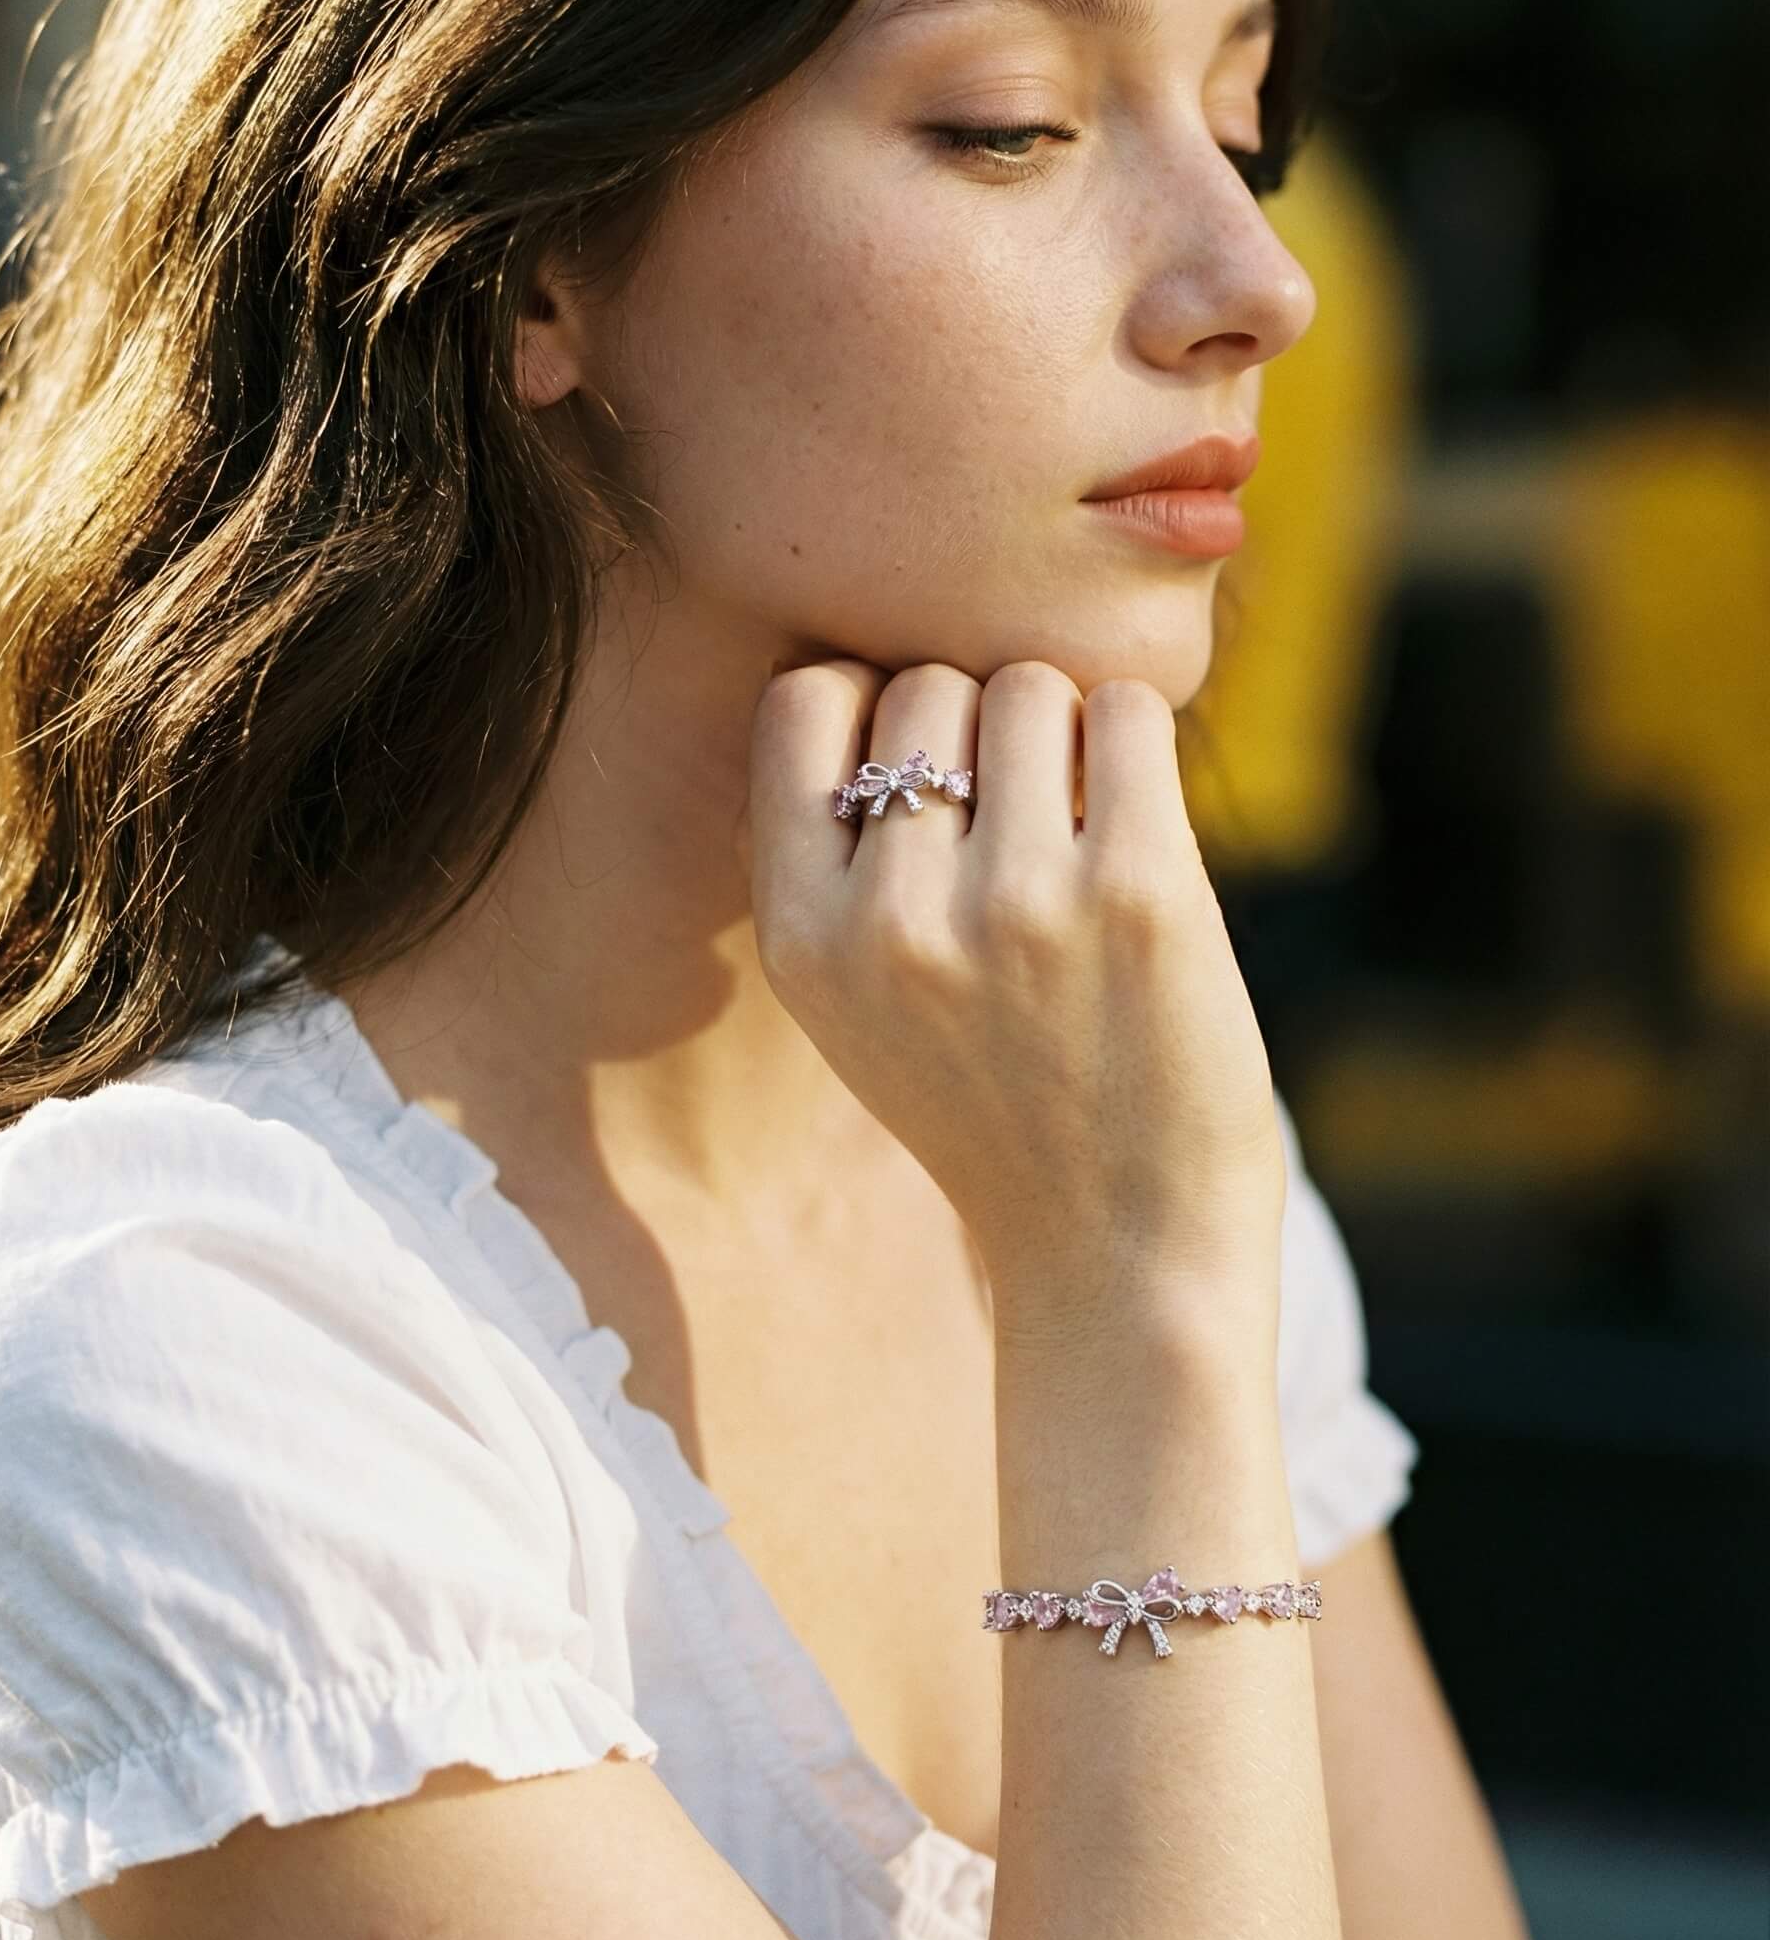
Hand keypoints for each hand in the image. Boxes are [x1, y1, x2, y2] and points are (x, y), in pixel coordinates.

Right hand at [738, 658, 1286, 1333]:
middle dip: (980, 723)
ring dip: (1065, 731)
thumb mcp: (856, 1011)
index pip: (801, 702)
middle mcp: (893, 918)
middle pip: (925, 686)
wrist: (1118, 1256)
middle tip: (1022, 816)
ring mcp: (1016, 903)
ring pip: (1028, 687)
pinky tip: (1137, 814)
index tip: (927, 766)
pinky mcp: (1138, 894)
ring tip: (1083, 822)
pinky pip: (1126, 715)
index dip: (869, 705)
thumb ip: (838, 869)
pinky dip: (1136, 741)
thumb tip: (871, 683)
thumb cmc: (999, 1112)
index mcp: (802, 940)